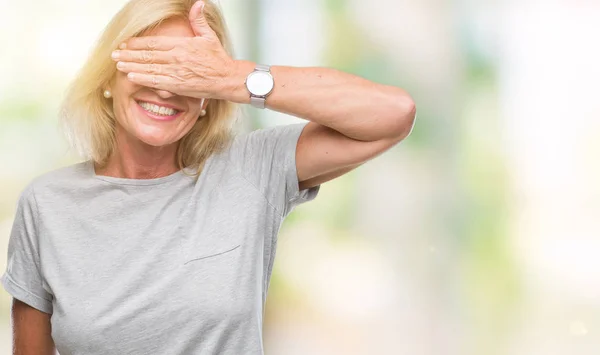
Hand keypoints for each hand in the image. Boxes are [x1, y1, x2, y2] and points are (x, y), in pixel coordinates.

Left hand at [111, 1, 235, 99]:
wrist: (227, 78)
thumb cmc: (218, 59)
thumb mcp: (209, 36)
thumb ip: (198, 20)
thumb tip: (198, 3)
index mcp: (182, 44)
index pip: (154, 42)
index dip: (137, 43)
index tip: (125, 44)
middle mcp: (177, 57)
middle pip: (148, 55)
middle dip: (129, 54)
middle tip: (114, 54)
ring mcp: (177, 72)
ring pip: (149, 68)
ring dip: (131, 66)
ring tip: (118, 65)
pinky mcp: (178, 85)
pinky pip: (157, 81)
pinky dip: (143, 78)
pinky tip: (131, 76)